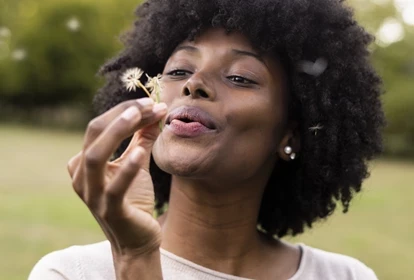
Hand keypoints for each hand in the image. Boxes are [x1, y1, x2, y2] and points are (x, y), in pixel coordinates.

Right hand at [67, 98, 166, 257]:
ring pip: (95, 156)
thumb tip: (154, 112)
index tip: (152, 102)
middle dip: (122, 115)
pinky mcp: (109, 210)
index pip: (100, 127)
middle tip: (148, 103)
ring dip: (118, 131)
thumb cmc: (133, 199)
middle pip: (94, 134)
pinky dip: (127, 167)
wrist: (136, 239)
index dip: (125, 111)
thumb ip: (141, 139)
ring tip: (140, 115)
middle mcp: (81, 176)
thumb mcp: (136, 164)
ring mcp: (92, 194)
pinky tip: (142, 152)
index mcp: (84, 162)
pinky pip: (115, 187)